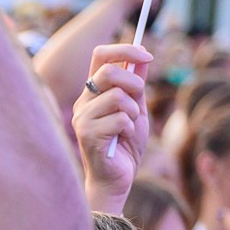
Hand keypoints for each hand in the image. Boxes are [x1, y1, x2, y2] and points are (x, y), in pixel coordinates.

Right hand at [75, 43, 150, 210]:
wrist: (116, 180)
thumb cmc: (124, 146)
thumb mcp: (137, 110)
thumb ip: (137, 86)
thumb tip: (142, 58)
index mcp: (93, 92)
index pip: (100, 56)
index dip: (124, 50)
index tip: (147, 55)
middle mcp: (83, 102)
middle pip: (108, 72)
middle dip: (134, 83)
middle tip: (140, 100)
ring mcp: (82, 119)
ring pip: (118, 97)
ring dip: (134, 112)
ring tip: (129, 127)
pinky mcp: (87, 135)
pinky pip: (120, 119)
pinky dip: (130, 128)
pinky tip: (123, 139)